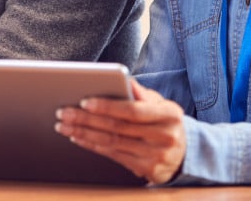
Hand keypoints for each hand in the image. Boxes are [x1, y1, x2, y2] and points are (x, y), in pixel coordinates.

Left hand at [55, 78, 185, 183]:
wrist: (185, 153)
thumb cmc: (167, 122)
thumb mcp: (162, 104)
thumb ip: (142, 94)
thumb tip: (125, 79)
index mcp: (169, 115)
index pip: (132, 111)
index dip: (107, 106)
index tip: (84, 101)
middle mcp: (164, 137)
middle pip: (118, 128)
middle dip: (87, 119)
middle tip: (64, 112)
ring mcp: (156, 157)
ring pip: (112, 143)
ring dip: (84, 133)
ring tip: (65, 125)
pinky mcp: (147, 172)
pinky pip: (114, 156)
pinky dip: (93, 146)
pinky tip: (79, 137)